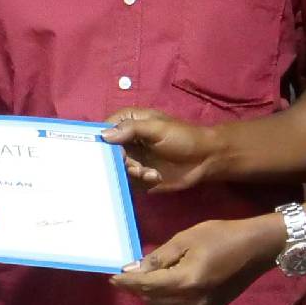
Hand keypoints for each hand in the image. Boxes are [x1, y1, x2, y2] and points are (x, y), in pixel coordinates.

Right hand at [102, 108, 223, 191]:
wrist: (205, 159)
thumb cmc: (183, 137)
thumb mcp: (157, 128)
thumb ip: (131, 129)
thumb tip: (104, 135)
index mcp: (129, 123)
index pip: (104, 129)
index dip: (100, 140)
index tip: (101, 151)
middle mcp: (127, 141)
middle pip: (107, 153)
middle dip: (118, 161)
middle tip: (131, 165)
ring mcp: (133, 159)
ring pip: (117, 169)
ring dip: (131, 172)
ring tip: (148, 172)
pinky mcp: (140, 176)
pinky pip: (129, 182)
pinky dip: (140, 181)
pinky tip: (154, 177)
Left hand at [109, 215, 283, 304]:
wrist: (255, 248)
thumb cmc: (220, 235)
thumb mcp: (186, 238)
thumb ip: (158, 256)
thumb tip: (134, 269)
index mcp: (185, 281)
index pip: (145, 286)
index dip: (126, 283)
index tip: (112, 277)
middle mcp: (192, 301)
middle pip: (152, 301)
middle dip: (138, 288)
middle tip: (135, 272)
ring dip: (152, 300)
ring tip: (153, 283)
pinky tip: (167, 298)